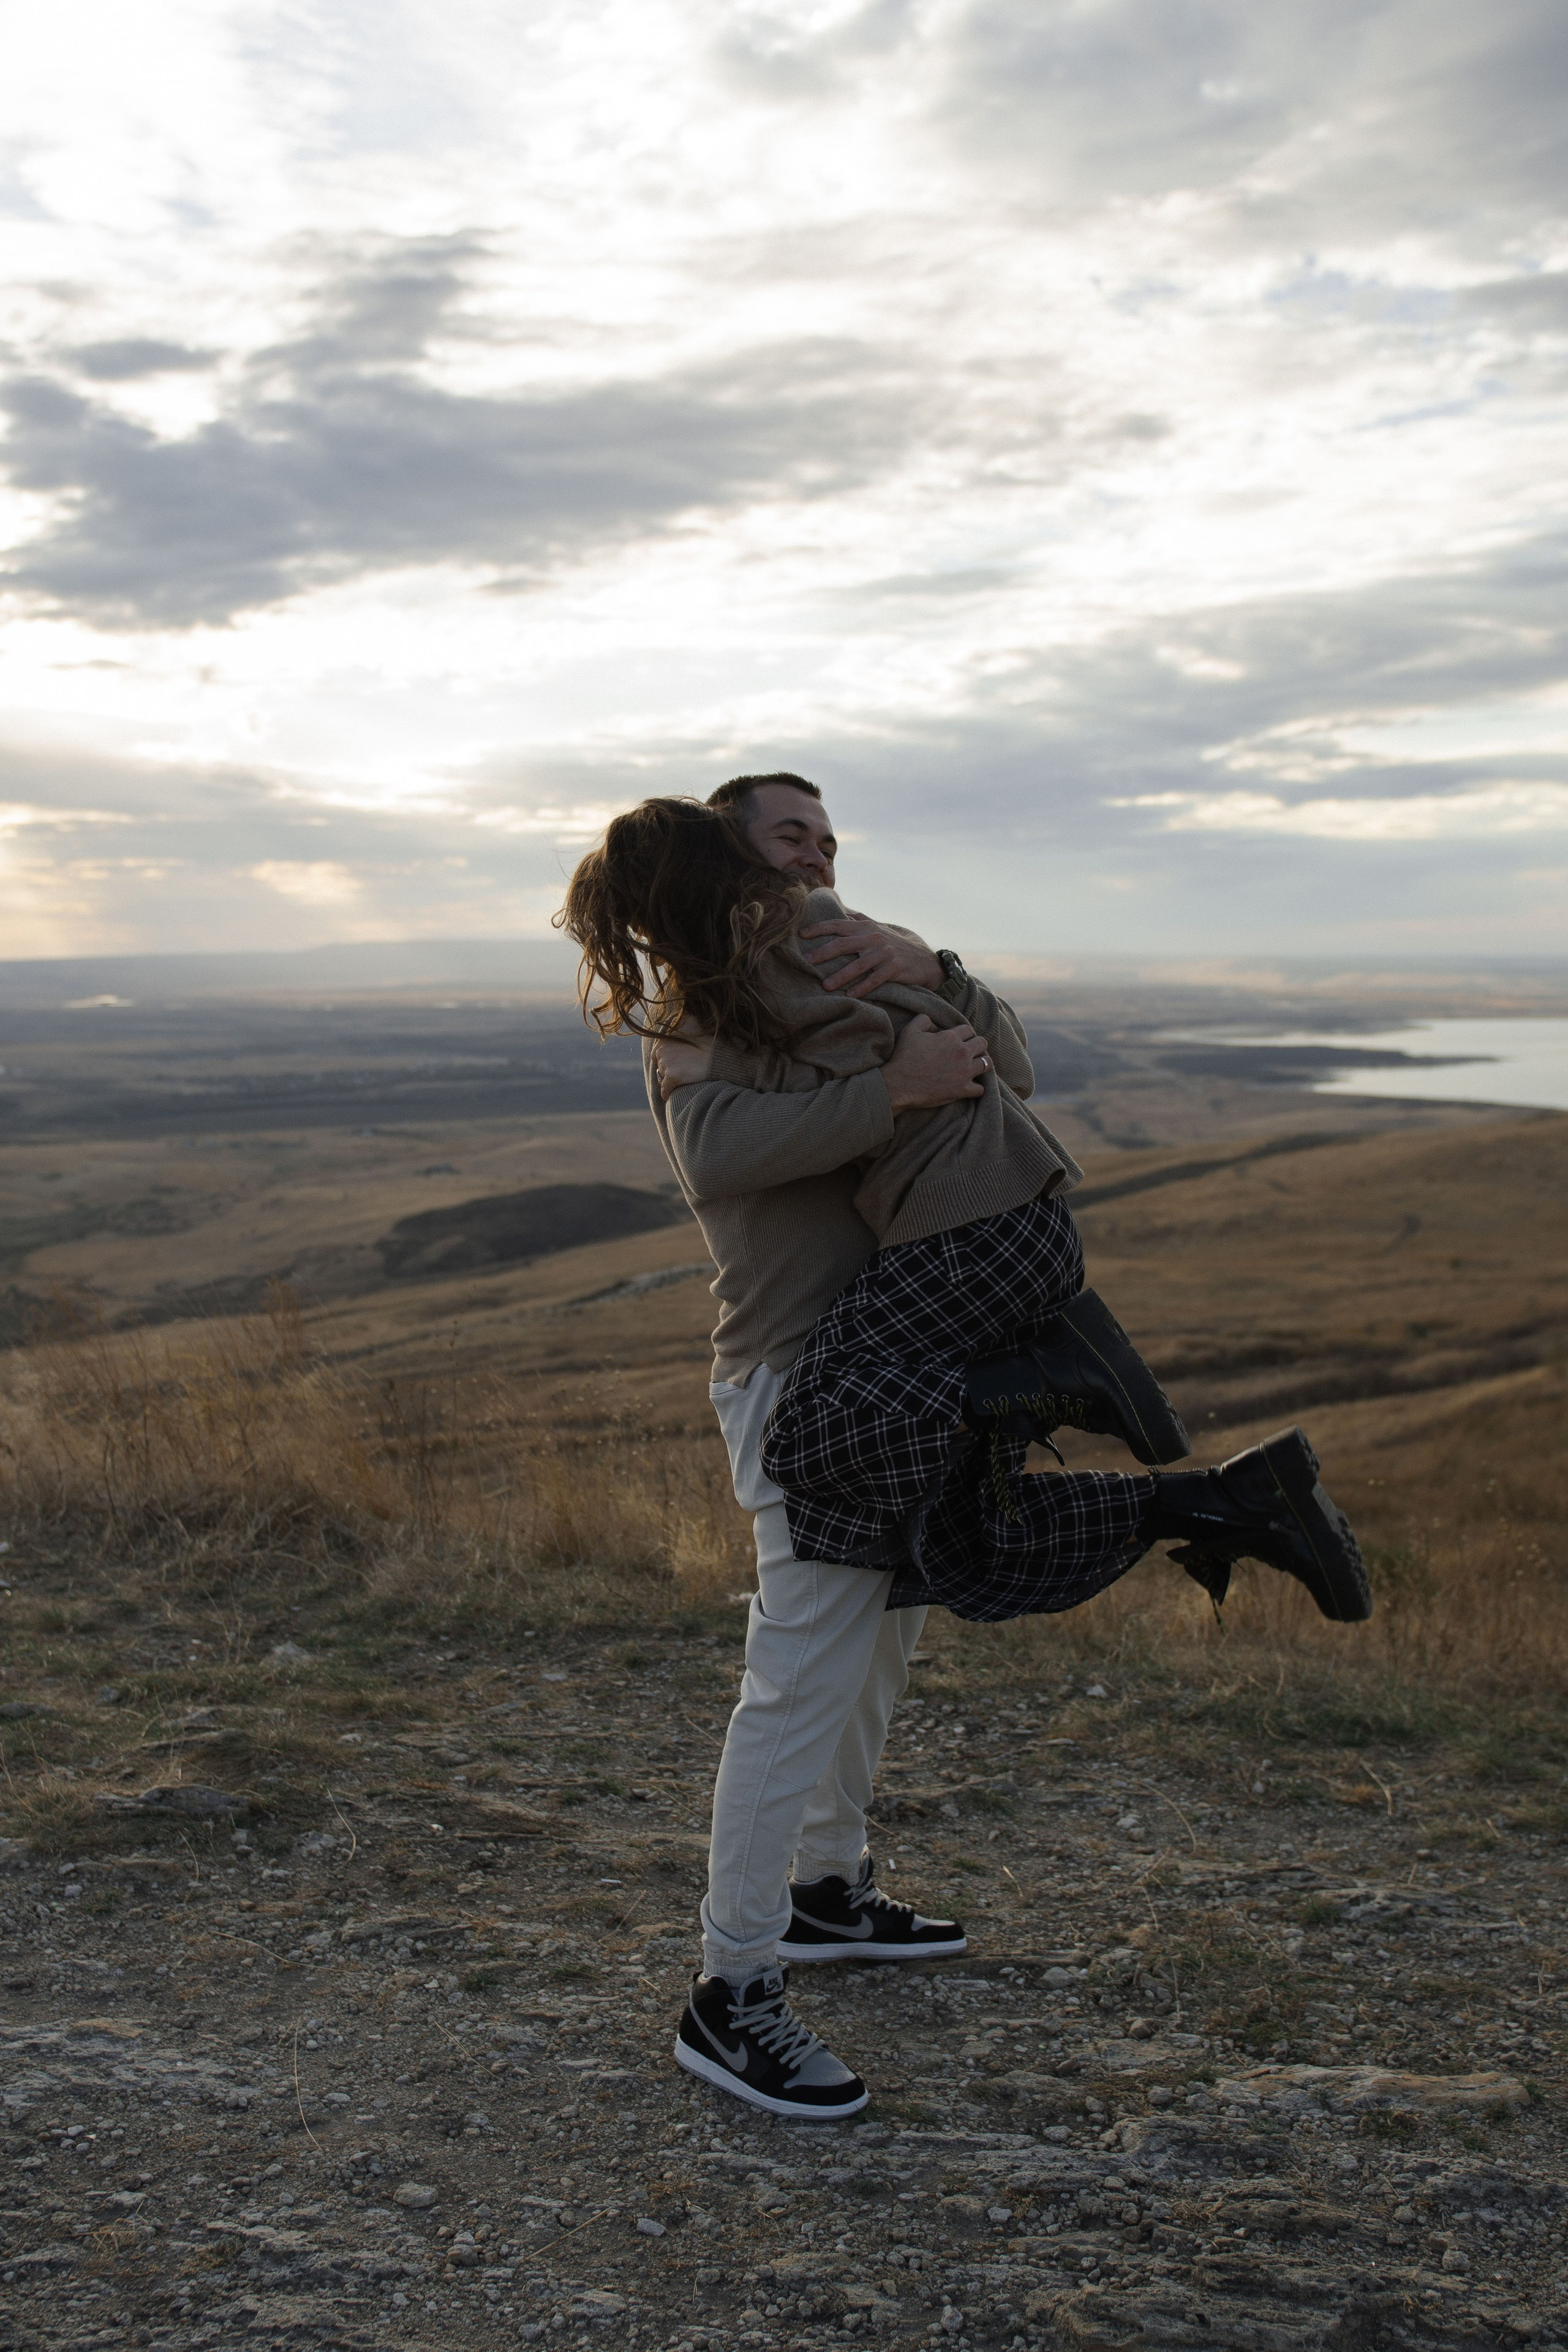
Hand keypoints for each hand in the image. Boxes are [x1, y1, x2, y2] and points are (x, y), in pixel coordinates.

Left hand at [652, 1033, 712, 1099]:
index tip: (674, 1066)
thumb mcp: (688, 1039)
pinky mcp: (671, 1076)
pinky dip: (667, 1094)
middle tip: (683, 1074)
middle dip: (668, 1072)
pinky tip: (672, 1096)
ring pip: (662, 1078)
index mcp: (665, 1039)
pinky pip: (664, 1090)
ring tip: (683, 1082)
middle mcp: (662, 1050)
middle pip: (659, 1067)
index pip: (656, 1055)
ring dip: (670, 1082)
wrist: (717, 1059)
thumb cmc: (708, 1049)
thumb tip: (669, 1050)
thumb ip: (676, 1043)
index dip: (666, 1062)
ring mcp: (666, 1063)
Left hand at [799, 909, 943, 996]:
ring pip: (859, 964)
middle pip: (844, 944)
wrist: (923, 959)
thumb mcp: (878, 927)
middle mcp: (874, 938)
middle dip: (824, 952)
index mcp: (866, 927)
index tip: (802, 934)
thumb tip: (842, 910)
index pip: (838, 924)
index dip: (819, 928)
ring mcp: (885, 953)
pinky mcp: (895, 968)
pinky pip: (876, 979)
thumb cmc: (894, 944)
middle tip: (807, 961)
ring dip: (841, 976)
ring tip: (825, 985)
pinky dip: (862, 987)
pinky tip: (850, 995)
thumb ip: (860, 919)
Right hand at [881, 1015, 989, 1113]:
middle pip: (982, 1043)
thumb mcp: (910, 1031)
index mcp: (951, 1037)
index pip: (968, 1030)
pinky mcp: (963, 1089)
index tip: (961, 1040)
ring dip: (982, 1064)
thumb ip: (924, 1020)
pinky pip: (980, 1089)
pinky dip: (977, 1088)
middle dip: (977, 1046)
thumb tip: (934, 1024)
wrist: (900, 1084)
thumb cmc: (904, 1057)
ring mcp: (965, 1072)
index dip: (964, 1034)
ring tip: (975, 1067)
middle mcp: (962, 1052)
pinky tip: (970, 1087)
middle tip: (970, 1052)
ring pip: (987, 1064)